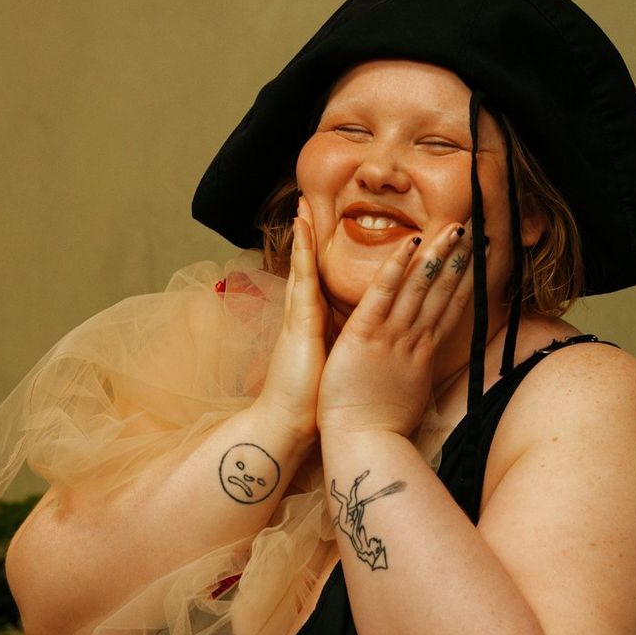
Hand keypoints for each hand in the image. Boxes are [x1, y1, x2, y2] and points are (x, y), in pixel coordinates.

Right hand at [255, 197, 329, 441]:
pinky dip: (303, 253)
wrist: (288, 428)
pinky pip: (303, 279)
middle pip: (306, 271)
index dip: (316, 262)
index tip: (319, 238)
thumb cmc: (313, 409)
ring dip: (303, 238)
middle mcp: (303, 321)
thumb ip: (334, 358)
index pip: (316, 289)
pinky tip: (304, 229)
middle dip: (306, 241)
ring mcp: (298, 320)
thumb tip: (346, 355)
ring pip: (303, 269)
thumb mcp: (330, 375)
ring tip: (302, 207)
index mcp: (313, 332)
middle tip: (306, 207)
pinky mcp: (299, 324)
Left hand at [317, 222, 474, 436]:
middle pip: (444, 292)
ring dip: (438, 255)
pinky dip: (396, 267)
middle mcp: (414, 341)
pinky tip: (411, 244)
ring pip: (419, 288)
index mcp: (423, 354)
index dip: (468, 282)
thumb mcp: (410, 395)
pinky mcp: (365, 335)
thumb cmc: (382, 425)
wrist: (364, 442)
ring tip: (456, 227)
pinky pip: (382, 294)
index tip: (481, 260)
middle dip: (462, 260)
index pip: (451, 309)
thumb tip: (425, 367)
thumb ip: (417, 373)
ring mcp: (392, 336)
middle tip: (478, 230)